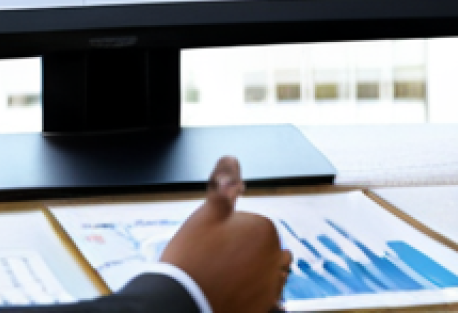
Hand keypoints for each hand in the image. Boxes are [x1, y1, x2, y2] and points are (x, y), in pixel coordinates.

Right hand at [162, 156, 291, 312]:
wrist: (182, 304)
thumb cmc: (192, 259)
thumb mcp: (207, 213)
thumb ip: (224, 184)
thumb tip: (231, 159)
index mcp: (265, 229)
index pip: (252, 226)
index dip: (229, 234)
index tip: (212, 245)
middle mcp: (276, 257)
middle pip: (261, 249)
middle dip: (245, 253)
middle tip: (216, 263)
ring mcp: (272, 286)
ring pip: (265, 273)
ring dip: (252, 274)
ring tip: (224, 280)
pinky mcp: (265, 307)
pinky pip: (266, 297)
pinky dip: (254, 294)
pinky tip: (233, 294)